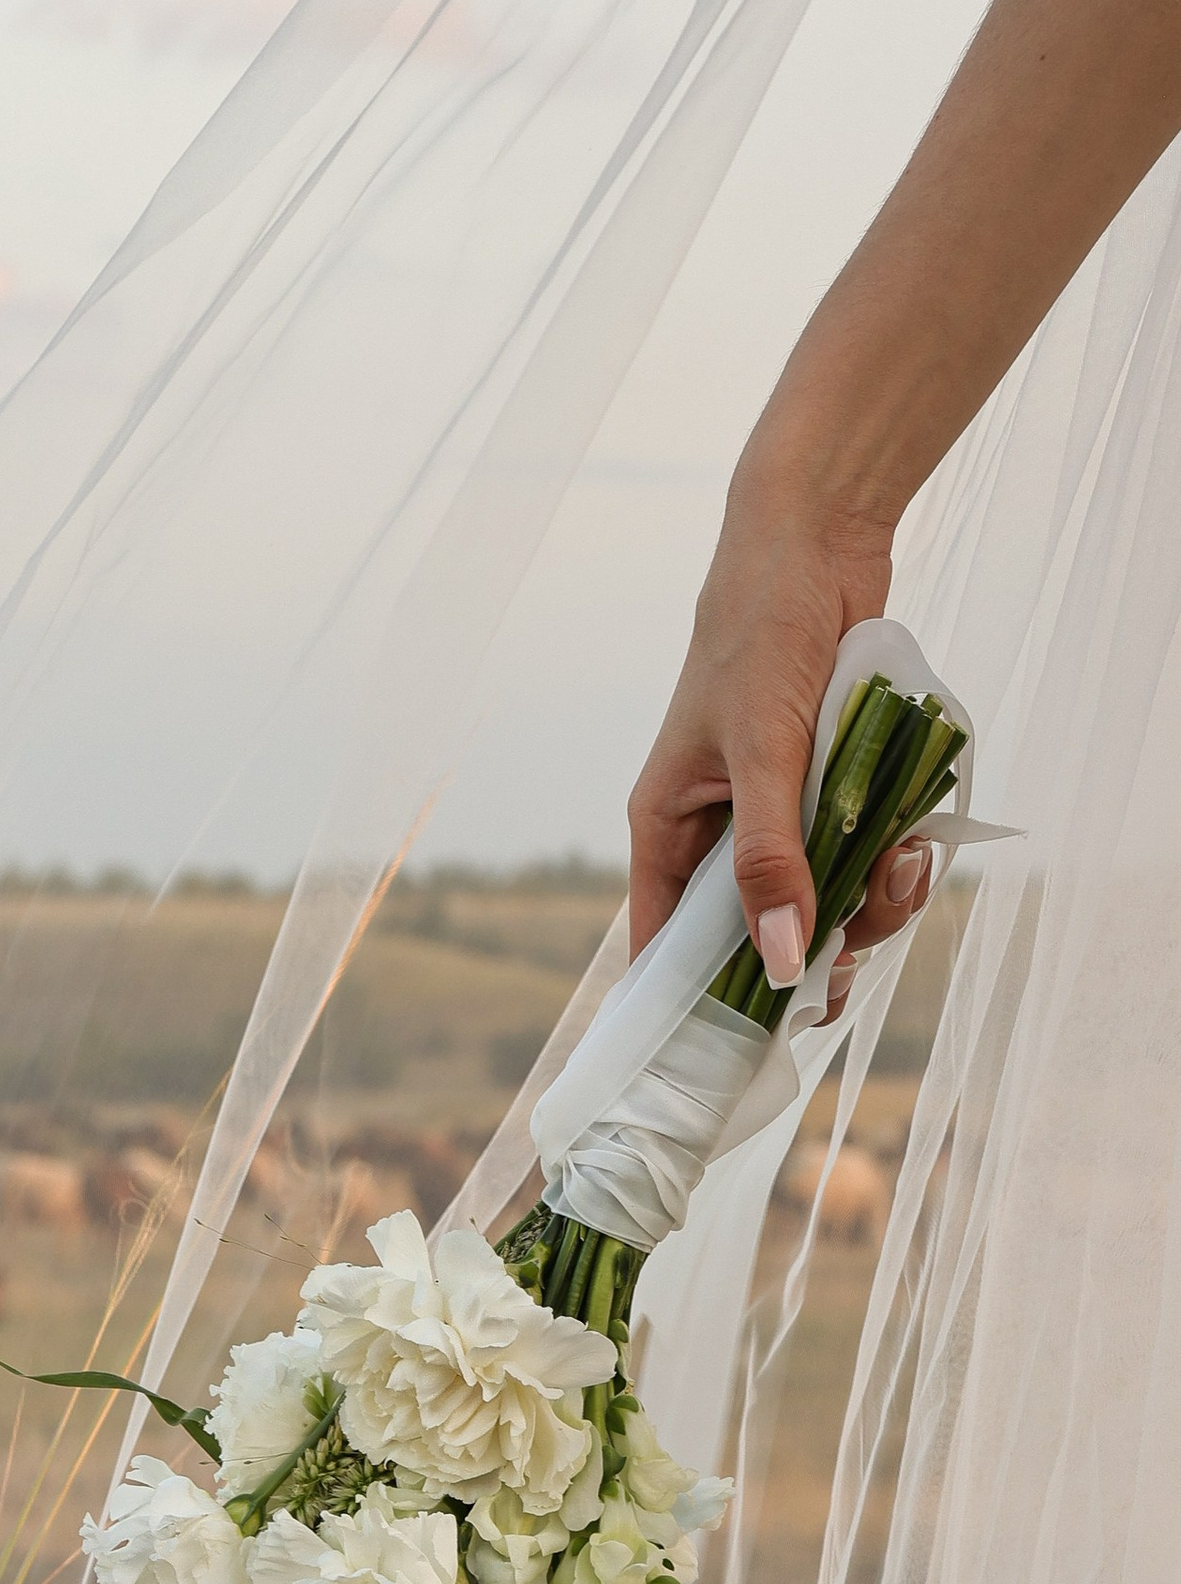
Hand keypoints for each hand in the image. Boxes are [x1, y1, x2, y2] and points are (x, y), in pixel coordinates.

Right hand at [626, 465, 933, 993]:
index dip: (701, 1004)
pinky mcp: (836, 790)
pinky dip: (894, 853)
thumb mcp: (761, 753)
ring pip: (826, 898)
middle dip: (819, 945)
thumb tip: (781, 963)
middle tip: (862, 949)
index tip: (750, 1045)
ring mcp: (782, 813)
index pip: (667, 947)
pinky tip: (916, 831)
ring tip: (906, 863)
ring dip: (873, 898)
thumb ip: (771, 859)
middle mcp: (721, 832)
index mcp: (669, 830)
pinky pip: (864, 852)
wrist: (819, 539)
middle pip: (762, 934)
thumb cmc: (758, 634)